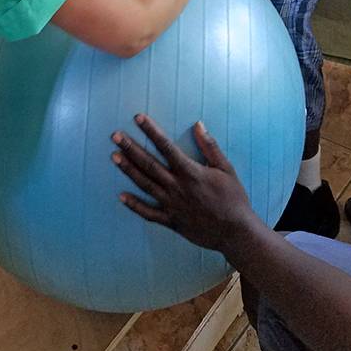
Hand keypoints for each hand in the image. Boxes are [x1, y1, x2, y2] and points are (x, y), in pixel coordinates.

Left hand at [111, 114, 255, 252]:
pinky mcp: (171, 221)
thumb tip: (198, 124)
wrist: (236, 232)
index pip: (166, 146)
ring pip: (145, 184)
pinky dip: (134, 205)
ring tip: (114, 156)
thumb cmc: (234, 198)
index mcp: (190, 172)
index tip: (138, 118)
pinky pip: (149, 213)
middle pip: (149, 164)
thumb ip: (210, 146)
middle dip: (131, 148)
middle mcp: (177, 187)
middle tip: (115, 135)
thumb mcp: (226, 168)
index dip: (151, 131)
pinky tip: (121, 196)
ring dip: (128, 170)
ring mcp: (172, 205)